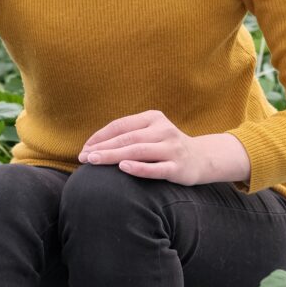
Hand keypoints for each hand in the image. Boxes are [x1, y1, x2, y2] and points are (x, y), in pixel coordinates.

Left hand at [77, 110, 250, 185]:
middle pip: (127, 138)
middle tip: (84, 157)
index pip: (121, 125)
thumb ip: (129, 135)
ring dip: (114, 156)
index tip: (84, 148)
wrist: (202, 159)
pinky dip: (139, 168)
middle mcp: (163, 130)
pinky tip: (123, 168)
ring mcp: (172, 148)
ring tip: (95, 161)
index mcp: (153, 118)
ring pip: (138, 151)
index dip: (100, 136)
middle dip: (103, 148)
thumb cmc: (166, 146)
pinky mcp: (178, 168)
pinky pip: (156, 168)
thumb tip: (93, 146)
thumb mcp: (151, 133)